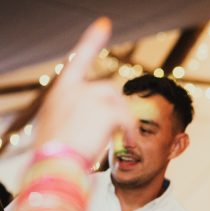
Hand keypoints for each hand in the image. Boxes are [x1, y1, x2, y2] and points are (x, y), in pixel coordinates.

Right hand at [34, 17, 134, 162]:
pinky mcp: (105, 109)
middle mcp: (74, 87)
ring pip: (120, 104)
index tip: (104, 24)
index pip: (80, 59)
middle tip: (122, 133)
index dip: (93, 40)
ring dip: (126, 122)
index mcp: (62, 90)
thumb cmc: (58, 152)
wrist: (57, 164)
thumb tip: (97, 113)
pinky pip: (126, 118)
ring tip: (125, 140)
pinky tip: (128, 142)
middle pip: (110, 91)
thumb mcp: (59, 125)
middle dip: (118, 112)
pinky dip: (130, 131)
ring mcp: (89, 96)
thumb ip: (76, 111)